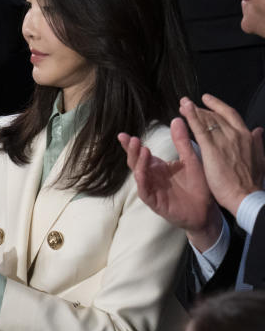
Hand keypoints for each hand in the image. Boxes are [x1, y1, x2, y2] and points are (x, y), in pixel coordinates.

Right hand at [118, 119, 221, 250]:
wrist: (207, 211)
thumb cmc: (198, 186)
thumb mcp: (191, 160)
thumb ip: (182, 142)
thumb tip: (177, 119)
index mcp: (157, 167)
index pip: (140, 153)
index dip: (131, 145)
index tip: (123, 135)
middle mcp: (151, 177)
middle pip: (135, 162)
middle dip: (132, 150)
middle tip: (131, 139)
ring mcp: (151, 189)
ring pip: (138, 174)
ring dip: (137, 162)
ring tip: (141, 148)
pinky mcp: (154, 202)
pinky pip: (144, 190)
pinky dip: (141, 180)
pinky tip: (142, 170)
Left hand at [180, 94, 264, 216]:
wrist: (245, 196)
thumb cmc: (251, 182)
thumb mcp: (260, 158)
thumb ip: (257, 143)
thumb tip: (258, 131)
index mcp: (246, 136)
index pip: (230, 115)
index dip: (218, 106)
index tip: (207, 100)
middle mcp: (235, 134)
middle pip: (215, 116)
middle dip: (201, 109)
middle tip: (187, 104)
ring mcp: (223, 140)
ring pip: (207, 120)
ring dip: (193, 110)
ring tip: (182, 104)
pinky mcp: (211, 148)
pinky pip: (199, 128)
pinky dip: (191, 117)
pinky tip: (183, 110)